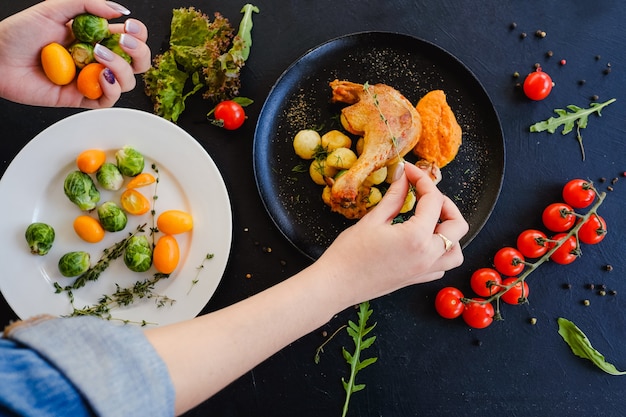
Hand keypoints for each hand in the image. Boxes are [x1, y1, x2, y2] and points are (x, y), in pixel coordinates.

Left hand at [0, 0, 150, 107]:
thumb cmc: (18, 33)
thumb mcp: (54, 8)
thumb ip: (88, 4)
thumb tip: (120, 10)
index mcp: (95, 37)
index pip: (129, 38)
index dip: (138, 34)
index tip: (130, 28)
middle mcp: (97, 59)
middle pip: (137, 63)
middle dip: (138, 52)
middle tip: (124, 43)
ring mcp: (90, 79)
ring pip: (127, 82)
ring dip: (121, 67)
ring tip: (98, 55)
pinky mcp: (82, 98)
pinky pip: (108, 100)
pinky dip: (111, 89)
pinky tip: (101, 76)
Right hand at [315, 161, 468, 307]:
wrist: (337, 284)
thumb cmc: (349, 254)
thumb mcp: (373, 220)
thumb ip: (394, 196)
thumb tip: (403, 176)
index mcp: (417, 237)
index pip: (432, 200)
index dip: (421, 179)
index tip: (408, 170)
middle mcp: (428, 255)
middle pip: (457, 224)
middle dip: (445, 203)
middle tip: (424, 193)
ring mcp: (424, 270)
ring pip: (456, 250)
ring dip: (449, 232)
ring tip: (430, 220)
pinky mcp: (417, 279)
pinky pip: (443, 265)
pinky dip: (441, 251)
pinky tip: (424, 241)